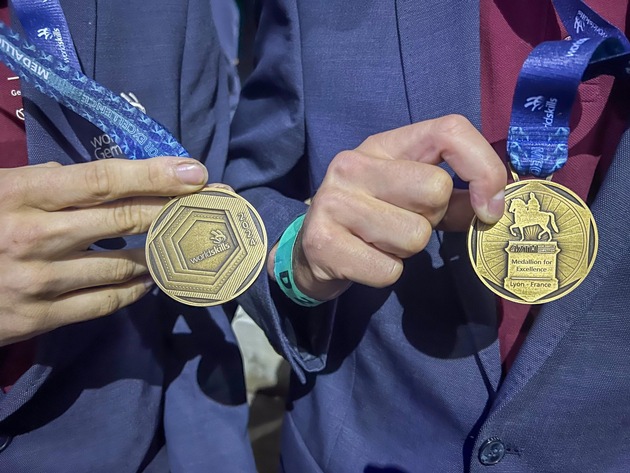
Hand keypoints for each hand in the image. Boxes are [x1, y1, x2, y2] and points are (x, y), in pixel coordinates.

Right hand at [0, 157, 207, 345]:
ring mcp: (38, 281)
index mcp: (21, 193)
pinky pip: (106, 304)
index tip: (197, 173)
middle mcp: (35, 236)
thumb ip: (49, 183)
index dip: (154, 175)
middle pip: (125, 220)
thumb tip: (110, 182)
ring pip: (124, 267)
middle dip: (177, 211)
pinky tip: (149, 279)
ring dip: (159, 253)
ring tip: (181, 243)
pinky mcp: (37, 319)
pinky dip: (135, 290)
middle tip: (216, 206)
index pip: (104, 179)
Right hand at [269, 115, 506, 300]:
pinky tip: (365, 260)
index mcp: (384, 145)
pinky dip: (386, 273)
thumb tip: (497, 206)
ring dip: (407, 251)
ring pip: (414, 236)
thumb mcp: (411, 198)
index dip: (482, 168)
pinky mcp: (322, 241)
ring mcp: (334, 200)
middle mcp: (354, 163)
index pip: (449, 130)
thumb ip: (455, 198)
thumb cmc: (371, 218)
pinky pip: (388, 270)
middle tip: (406, 223)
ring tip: (381, 242)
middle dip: (432, 220)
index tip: (490, 207)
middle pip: (434, 191)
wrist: (309, 250)